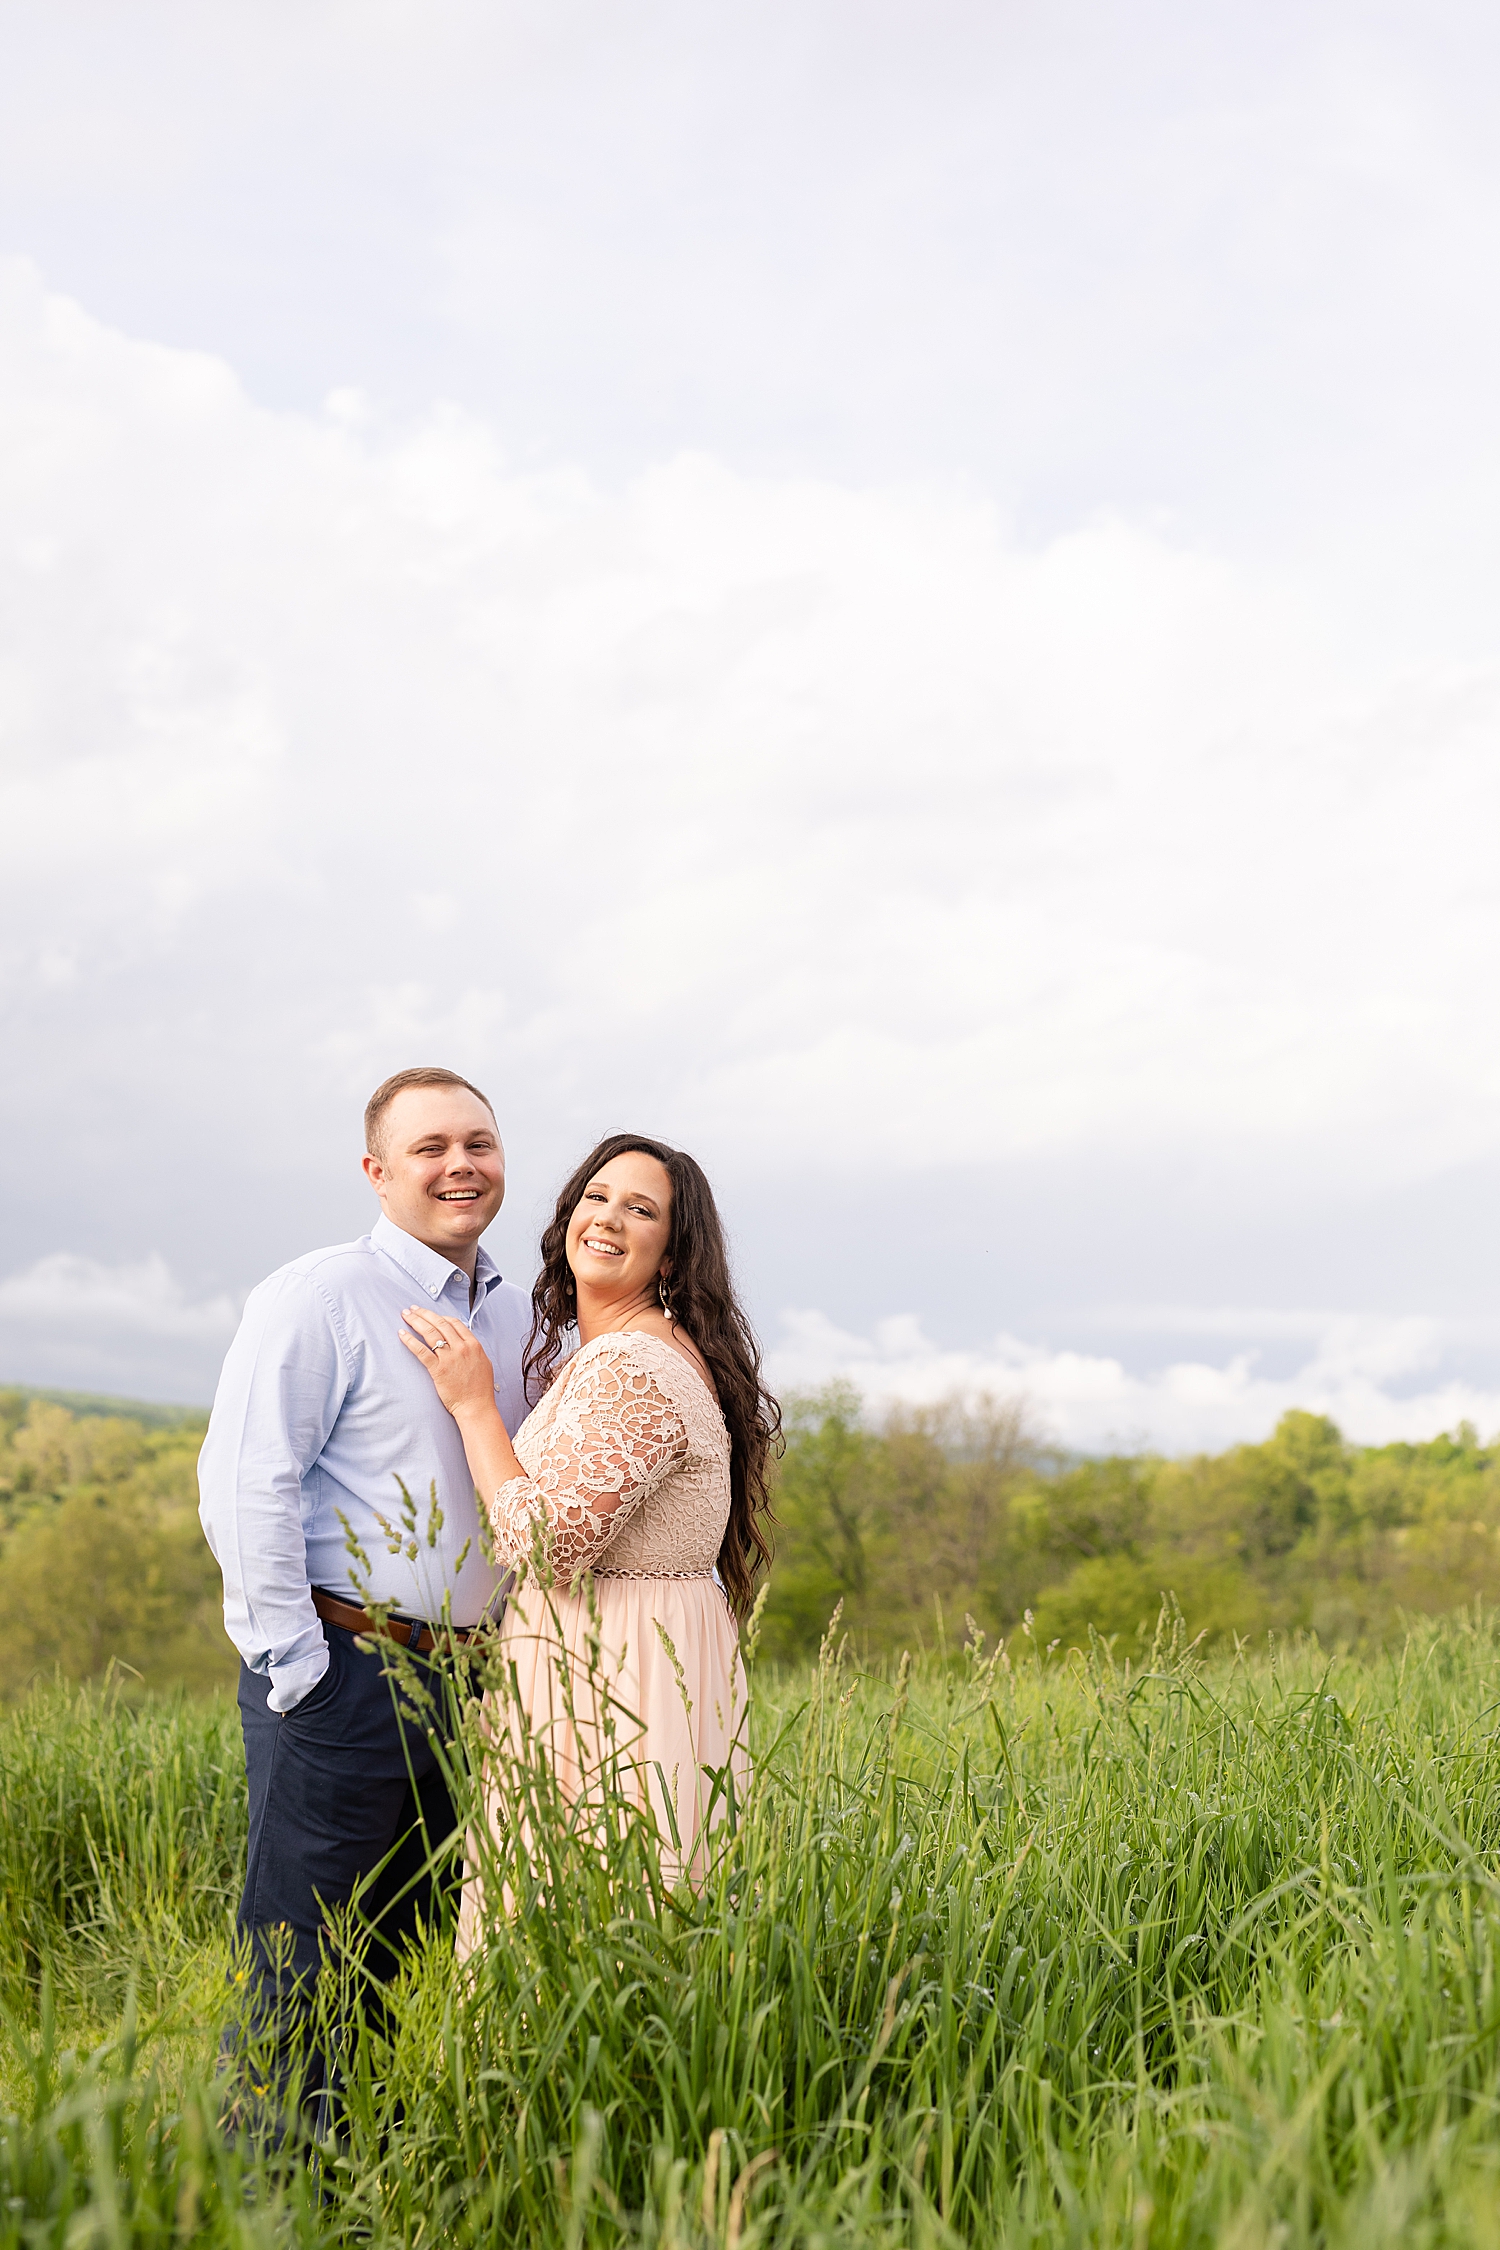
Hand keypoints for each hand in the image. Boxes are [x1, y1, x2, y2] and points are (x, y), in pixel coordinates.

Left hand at [399, 1307, 498, 1421]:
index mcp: (473, 1345)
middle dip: (424, 1314)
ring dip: (416, 1321)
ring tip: (406, 1316)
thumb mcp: (483, 1362)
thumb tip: (464, 1341)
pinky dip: (410, 1340)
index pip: (454, 1322)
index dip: (440, 1316)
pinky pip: (421, 1351)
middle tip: (413, 1309)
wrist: (476, 1406)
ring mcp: (450, 1358)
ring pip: (430, 1333)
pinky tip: (403, 1334)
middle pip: (440, 1323)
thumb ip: (473, 1349)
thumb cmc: (479, 1389)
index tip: (430, 1314)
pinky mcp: (438, 1369)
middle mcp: (462, 1348)